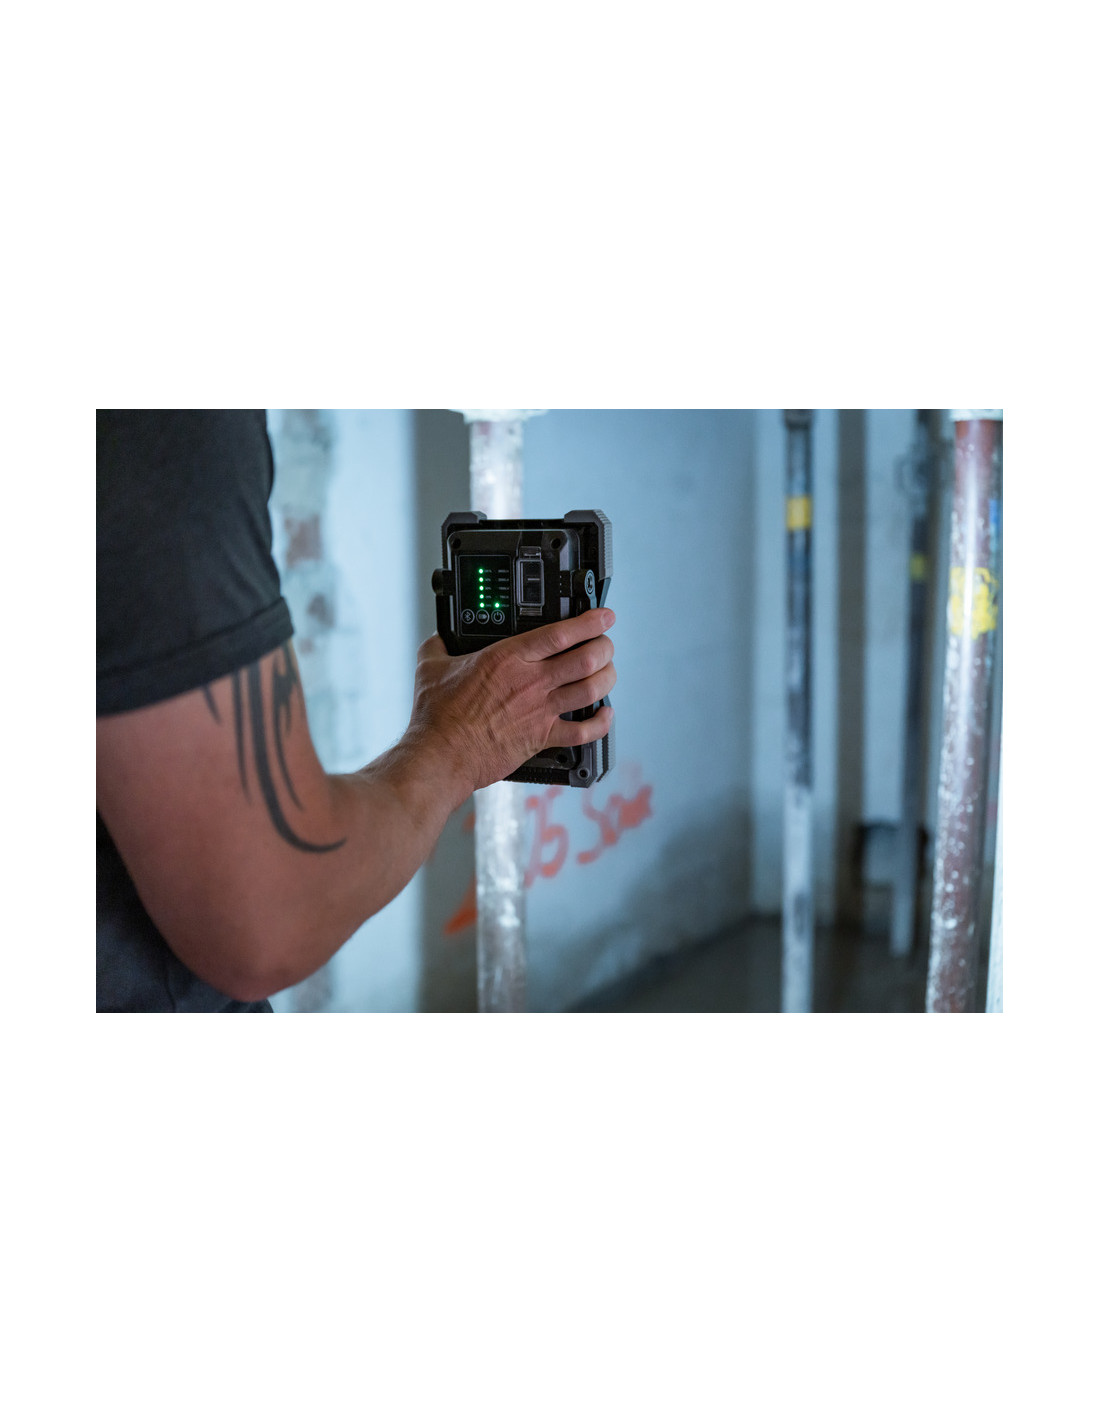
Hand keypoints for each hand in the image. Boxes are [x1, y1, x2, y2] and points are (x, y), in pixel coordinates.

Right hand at [408, 607, 616, 798]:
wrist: (442, 755)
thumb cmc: (437, 716)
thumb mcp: (430, 668)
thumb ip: (438, 646)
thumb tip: (437, 638)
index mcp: (508, 658)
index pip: (561, 633)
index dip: (590, 622)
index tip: (604, 617)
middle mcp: (531, 682)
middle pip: (586, 658)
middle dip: (604, 647)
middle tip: (606, 644)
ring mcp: (541, 711)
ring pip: (592, 689)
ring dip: (607, 678)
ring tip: (608, 672)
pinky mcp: (542, 738)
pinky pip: (584, 732)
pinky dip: (601, 723)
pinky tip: (605, 715)